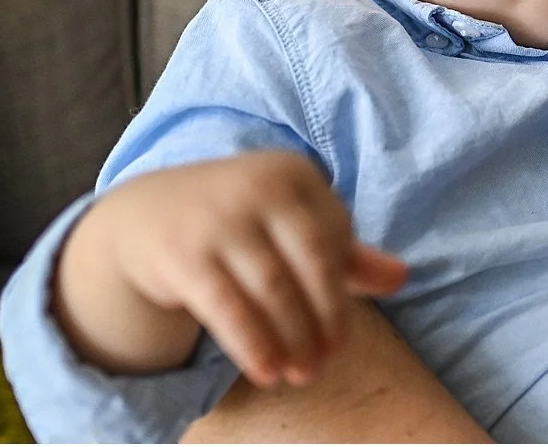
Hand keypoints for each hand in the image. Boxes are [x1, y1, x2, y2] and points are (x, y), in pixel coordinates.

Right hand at [70, 151, 406, 387]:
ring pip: (273, 290)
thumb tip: (401, 277)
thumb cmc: (238, 220)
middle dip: (326, 318)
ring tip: (302, 373)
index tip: (341, 331)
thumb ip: (345, 251)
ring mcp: (219, 219)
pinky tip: (269, 372)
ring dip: (294, 339)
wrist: (145, 214)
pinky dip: (254, 345)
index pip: (335, 237)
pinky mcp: (184, 254)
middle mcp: (259, 188)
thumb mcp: (289, 222)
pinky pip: (228, 308)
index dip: (341, 290)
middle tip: (328, 360)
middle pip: (312, 263)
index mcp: (294, 174)